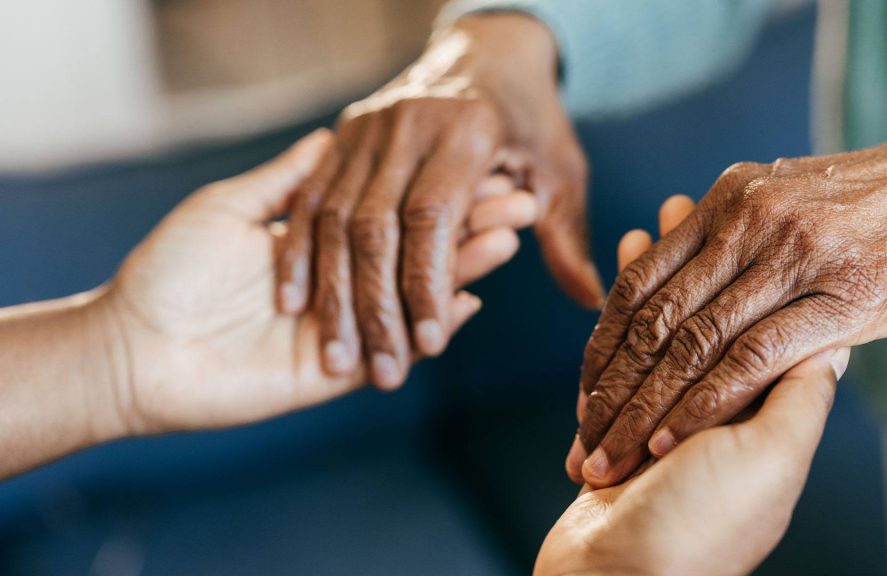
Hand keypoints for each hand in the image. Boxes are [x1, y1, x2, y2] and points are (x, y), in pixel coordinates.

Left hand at [98, 130, 535, 434]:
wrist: (136, 346)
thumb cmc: (171, 270)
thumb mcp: (228, 208)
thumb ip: (287, 181)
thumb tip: (329, 136)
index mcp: (318, 243)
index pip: (392, 212)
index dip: (434, 192)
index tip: (478, 166)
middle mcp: (340, 283)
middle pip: (417, 252)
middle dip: (466, 226)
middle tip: (516, 201)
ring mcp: (344, 328)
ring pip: (417, 296)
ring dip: (463, 268)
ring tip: (507, 239)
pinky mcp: (338, 372)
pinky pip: (398, 348)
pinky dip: (435, 324)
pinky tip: (473, 297)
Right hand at [275, 13, 601, 389]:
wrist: (486, 52)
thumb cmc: (528, 122)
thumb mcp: (558, 171)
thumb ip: (565, 236)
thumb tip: (591, 300)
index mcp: (467, 129)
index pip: (435, 218)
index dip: (427, 285)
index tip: (428, 347)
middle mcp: (408, 123)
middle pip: (376, 225)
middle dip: (375, 306)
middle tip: (382, 373)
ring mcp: (367, 127)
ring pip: (335, 218)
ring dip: (332, 292)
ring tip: (336, 356)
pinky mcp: (342, 134)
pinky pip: (310, 199)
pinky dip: (300, 252)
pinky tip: (295, 303)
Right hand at [538, 202, 849, 575]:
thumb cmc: (703, 526)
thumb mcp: (771, 460)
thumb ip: (799, 393)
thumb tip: (835, 337)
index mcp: (758, 411)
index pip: (758, 320)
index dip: (751, 268)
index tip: (740, 219)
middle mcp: (711, 406)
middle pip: (702, 310)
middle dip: (690, 258)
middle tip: (681, 203)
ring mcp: (658, 409)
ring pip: (655, 322)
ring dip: (652, 272)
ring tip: (647, 223)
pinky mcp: (615, 416)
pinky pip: (617, 349)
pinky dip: (617, 308)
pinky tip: (618, 274)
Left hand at [575, 115, 886, 486]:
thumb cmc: (871, 202)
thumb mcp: (783, 197)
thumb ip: (727, 234)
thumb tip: (666, 260)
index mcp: (727, 201)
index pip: (639, 283)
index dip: (604, 347)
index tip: (585, 396)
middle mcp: (749, 222)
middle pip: (654, 320)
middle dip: (612, 391)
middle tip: (585, 442)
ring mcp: (794, 258)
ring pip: (692, 344)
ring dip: (645, 410)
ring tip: (614, 455)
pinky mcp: (841, 298)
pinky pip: (751, 358)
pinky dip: (703, 404)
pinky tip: (672, 439)